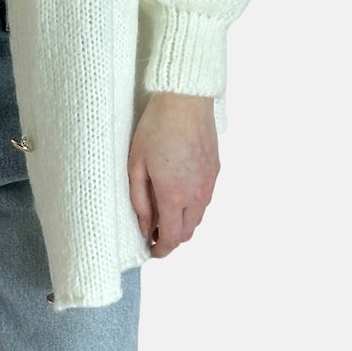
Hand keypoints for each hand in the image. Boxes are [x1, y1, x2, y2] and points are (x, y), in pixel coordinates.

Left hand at [127, 92, 219, 258]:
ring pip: (198, 217)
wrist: (185, 100)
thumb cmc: (156, 127)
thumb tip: (144, 225)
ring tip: (164, 211)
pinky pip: (205, 198)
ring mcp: (209, 183)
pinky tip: (178, 191)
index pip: (171, 237)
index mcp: (174, 196)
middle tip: (153, 231)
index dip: (160, 249)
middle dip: (171, 238)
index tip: (151, 250)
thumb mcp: (136, 164)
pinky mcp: (215, 170)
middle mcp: (196, 195)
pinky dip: (193, 205)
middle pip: (187, 232)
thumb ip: (139, 199)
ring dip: (183, 222)